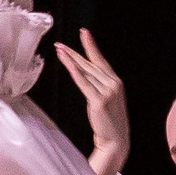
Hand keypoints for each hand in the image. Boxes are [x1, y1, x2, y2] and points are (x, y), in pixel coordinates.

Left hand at [54, 28, 128, 174]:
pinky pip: (83, 83)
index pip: (101, 60)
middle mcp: (114, 84)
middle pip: (90, 64)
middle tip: (59, 43)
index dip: (91, 46)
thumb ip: (99, 87)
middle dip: (74, 52)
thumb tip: (86, 75)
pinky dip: (74, 71)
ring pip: (85, 71)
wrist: (116, 141)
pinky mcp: (99, 101)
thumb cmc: (109, 123)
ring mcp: (107, 91)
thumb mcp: (108, 100)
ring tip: (58, 50)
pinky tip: (67, 63)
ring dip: (70, 59)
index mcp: (117, 82)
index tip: (84, 32)